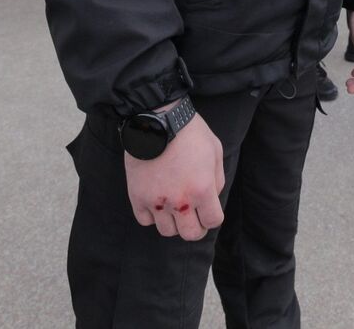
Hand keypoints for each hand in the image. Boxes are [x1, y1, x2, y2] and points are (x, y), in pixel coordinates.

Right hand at [124, 112, 224, 240]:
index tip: (208, 210)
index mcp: (202, 190)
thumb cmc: (189, 132)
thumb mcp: (215, 151)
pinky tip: (156, 201)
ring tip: (173, 206)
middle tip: (193, 216)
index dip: (212, 217)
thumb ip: (217, 179)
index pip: (213, 222)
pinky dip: (152, 215)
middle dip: (195, 227)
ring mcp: (157, 201)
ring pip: (167, 231)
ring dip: (173, 222)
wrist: (156, 119)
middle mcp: (180, 201)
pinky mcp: (137, 196)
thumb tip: (212, 196)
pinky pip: (145, 220)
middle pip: (190, 234)